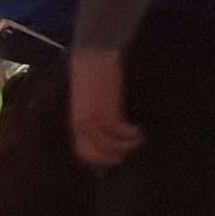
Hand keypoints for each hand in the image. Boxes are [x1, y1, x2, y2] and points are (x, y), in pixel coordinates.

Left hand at [68, 48, 143, 169]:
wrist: (92, 56)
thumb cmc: (90, 75)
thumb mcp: (87, 100)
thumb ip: (91, 117)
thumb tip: (101, 129)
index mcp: (77, 122)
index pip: (83, 150)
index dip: (96, 160)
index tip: (111, 159)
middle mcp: (83, 124)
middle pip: (95, 152)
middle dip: (112, 158)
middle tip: (126, 154)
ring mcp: (95, 118)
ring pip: (110, 145)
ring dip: (126, 146)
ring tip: (136, 140)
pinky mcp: (107, 110)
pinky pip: (120, 131)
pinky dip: (131, 134)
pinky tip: (138, 130)